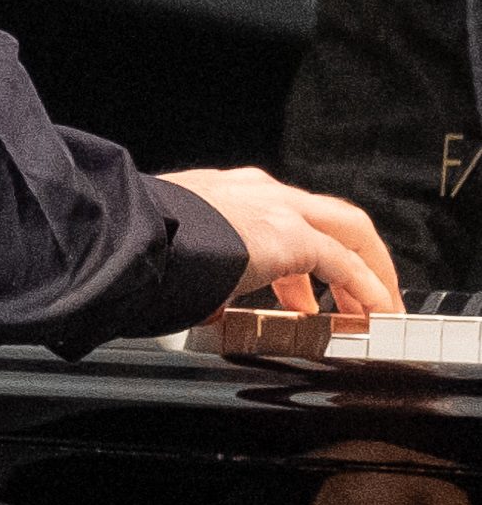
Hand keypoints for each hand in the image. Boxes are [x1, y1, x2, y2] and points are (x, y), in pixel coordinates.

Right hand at [159, 166, 401, 318]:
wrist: (130, 233)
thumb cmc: (137, 247)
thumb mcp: (175, 253)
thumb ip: (199, 275)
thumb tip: (205, 310)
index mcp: (227, 194)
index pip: (284, 216)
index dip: (304, 257)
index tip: (306, 292)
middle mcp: (257, 193)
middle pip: (330, 217)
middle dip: (354, 255)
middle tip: (357, 296)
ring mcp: (276, 208)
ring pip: (348, 229)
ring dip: (369, 269)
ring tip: (374, 309)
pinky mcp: (290, 235)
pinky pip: (344, 262)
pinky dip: (364, 286)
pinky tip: (372, 310)